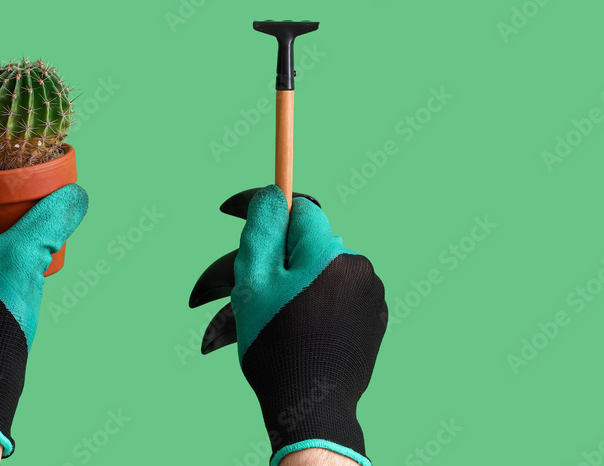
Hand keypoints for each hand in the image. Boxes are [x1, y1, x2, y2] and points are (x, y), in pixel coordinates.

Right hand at [190, 185, 387, 465]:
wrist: (313, 412)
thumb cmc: (276, 347)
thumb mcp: (253, 283)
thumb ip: (262, 230)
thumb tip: (273, 193)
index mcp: (330, 253)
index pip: (297, 209)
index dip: (265, 210)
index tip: (229, 212)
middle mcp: (359, 268)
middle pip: (303, 246)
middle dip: (268, 262)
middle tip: (237, 287)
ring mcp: (372, 296)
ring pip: (316, 273)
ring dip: (287, 285)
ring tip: (260, 317)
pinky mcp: (374, 320)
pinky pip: (334, 296)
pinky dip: (309, 303)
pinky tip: (289, 328)